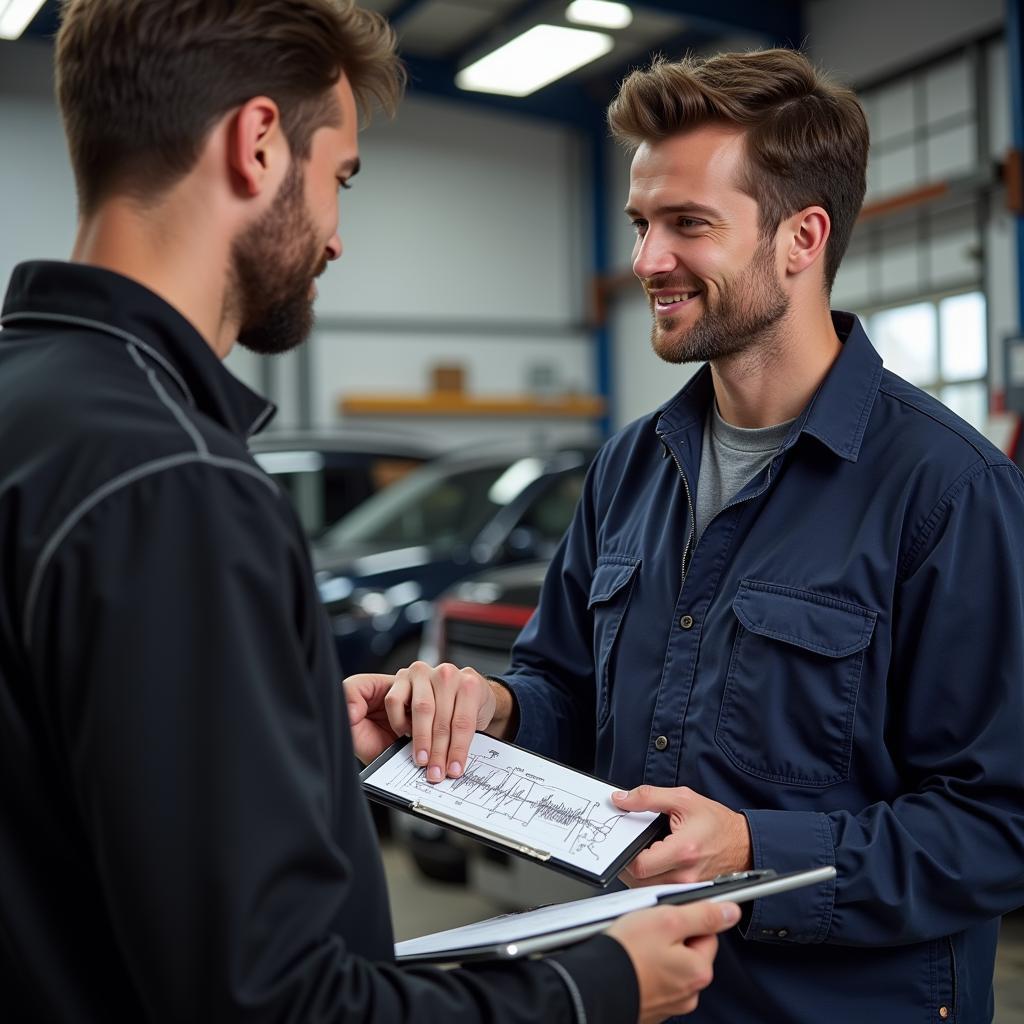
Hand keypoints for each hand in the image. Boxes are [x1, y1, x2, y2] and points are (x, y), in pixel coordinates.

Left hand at [344, 662, 515, 780]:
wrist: (475, 694)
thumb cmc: (441, 705)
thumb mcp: (414, 708)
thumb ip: (404, 721)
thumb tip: (390, 747)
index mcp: (403, 676)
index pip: (396, 701)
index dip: (399, 728)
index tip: (406, 752)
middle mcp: (424, 671)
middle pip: (422, 710)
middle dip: (425, 745)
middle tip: (427, 770)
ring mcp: (448, 673)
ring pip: (443, 718)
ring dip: (443, 750)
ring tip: (442, 770)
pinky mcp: (469, 681)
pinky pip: (463, 721)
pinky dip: (459, 746)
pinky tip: (457, 760)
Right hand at [606, 900, 739, 1021]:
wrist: (592, 985)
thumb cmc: (626, 953)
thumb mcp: (668, 919)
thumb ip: (703, 914)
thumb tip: (730, 912)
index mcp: (698, 971)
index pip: (707, 934)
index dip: (686, 918)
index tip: (668, 915)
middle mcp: (688, 993)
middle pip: (688, 951)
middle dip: (669, 937)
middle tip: (646, 928)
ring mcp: (667, 1003)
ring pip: (669, 965)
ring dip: (655, 952)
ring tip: (633, 944)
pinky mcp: (648, 1006)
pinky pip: (652, 979)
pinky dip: (642, 968)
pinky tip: (627, 959)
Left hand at [612, 785, 752, 886]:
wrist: (744, 844)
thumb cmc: (717, 822)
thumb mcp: (683, 799)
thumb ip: (648, 797)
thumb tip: (620, 799)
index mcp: (683, 850)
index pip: (639, 865)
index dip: (624, 854)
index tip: (624, 841)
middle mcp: (686, 875)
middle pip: (639, 881)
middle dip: (629, 864)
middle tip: (631, 847)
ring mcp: (688, 887)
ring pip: (648, 890)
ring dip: (639, 874)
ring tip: (644, 854)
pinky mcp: (689, 892)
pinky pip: (661, 892)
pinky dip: (652, 880)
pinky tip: (656, 865)